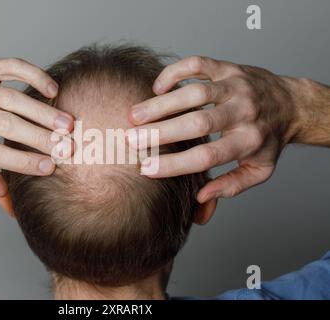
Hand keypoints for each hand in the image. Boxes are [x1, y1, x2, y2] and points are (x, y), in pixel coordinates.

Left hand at [0, 58, 73, 212]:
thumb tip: (6, 198)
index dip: (22, 161)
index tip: (49, 167)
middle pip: (6, 124)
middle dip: (40, 137)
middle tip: (67, 147)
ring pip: (13, 98)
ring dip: (43, 112)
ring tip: (68, 124)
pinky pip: (12, 67)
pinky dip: (34, 76)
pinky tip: (53, 90)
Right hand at [127, 56, 300, 202]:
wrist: (292, 103)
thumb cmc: (268, 139)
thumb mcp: (259, 170)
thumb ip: (231, 186)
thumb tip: (201, 198)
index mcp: (249, 141)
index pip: (207, 156)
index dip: (175, 164)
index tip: (147, 169)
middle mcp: (243, 112)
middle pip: (197, 123)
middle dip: (161, 131)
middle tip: (130, 139)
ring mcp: (235, 86)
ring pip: (194, 92)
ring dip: (161, 103)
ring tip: (133, 115)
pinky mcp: (227, 68)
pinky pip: (198, 64)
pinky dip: (174, 72)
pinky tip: (157, 87)